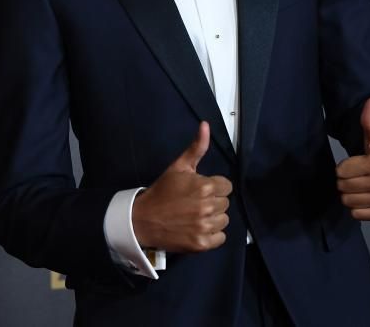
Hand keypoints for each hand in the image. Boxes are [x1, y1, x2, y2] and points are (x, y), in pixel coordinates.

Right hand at [132, 122, 232, 251]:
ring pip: (224, 220)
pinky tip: (198, 229)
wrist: (142, 219)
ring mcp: (204, 226)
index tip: (200, 190)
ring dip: (214, 219)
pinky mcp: (201, 244)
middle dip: (214, 202)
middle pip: (225, 203)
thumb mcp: (179, 167)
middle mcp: (207, 206)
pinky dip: (212, 236)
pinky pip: (220, 238)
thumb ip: (197, 147)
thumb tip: (205, 124)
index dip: (215, 187)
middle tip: (195, 203)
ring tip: (196, 216)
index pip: (226, 186)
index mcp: (205, 186)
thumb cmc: (162, 191)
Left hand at [335, 97, 369, 219]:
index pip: (341, 171)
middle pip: (343, 187)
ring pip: (348, 202)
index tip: (357, 163)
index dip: (346, 166)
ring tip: (362, 185)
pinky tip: (367, 197)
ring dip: (351, 194)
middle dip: (346, 180)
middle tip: (358, 174)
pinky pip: (357, 214)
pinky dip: (358, 208)